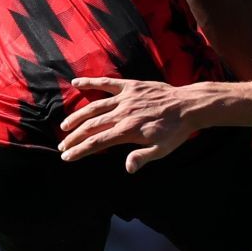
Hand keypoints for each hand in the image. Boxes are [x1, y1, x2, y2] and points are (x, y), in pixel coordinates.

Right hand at [59, 77, 195, 169]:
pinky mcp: (131, 86)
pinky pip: (107, 83)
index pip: (97, 142)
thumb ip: (143, 157)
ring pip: (94, 107)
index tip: (67, 156)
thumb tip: (128, 168)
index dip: (80, 150)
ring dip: (77, 116)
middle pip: (91, 126)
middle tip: (63, 145)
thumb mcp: (162, 149)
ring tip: (65, 126)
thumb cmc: (176, 131)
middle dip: (74, 137)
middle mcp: (123, 114)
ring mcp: (125, 98)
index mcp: (128, 131)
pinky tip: (76, 83)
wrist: (189, 105)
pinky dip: (91, 82)